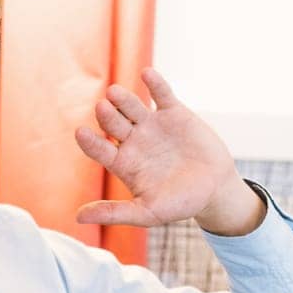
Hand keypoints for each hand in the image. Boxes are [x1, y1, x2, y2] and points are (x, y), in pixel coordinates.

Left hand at [73, 67, 263, 234]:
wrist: (214, 189)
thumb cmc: (179, 204)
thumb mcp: (146, 213)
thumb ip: (114, 213)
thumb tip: (78, 218)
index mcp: (123, 163)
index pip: (100, 150)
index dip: (91, 142)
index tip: (81, 133)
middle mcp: (133, 141)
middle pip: (114, 124)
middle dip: (108, 116)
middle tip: (102, 109)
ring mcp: (152, 125)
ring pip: (132, 107)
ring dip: (123, 99)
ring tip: (114, 93)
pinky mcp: (173, 112)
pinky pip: (161, 95)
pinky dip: (155, 84)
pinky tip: (147, 74)